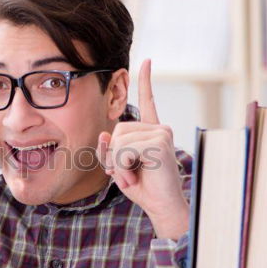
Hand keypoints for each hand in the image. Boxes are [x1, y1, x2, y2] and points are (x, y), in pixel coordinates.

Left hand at [97, 59, 188, 239]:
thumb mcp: (118, 167)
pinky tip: (136, 176)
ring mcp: (161, 133)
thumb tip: (104, 136)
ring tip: (133, 176)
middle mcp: (158, 128)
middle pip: (117, 131)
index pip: (148, 101)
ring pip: (118, 141)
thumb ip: (108, 151)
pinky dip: (123, 166)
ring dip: (118, 164)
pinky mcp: (160, 142)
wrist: (161, 206)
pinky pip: (125, 149)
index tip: (147, 61)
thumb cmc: (142, 187)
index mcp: (150, 132)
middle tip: (128, 174)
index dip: (146, 81)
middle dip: (114, 156)